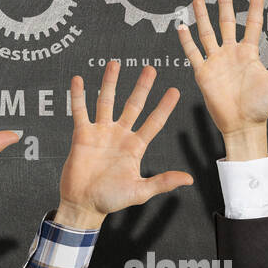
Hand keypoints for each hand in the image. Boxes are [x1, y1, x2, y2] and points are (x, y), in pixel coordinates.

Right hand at [56, 62, 192, 230]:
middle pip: (133, 105)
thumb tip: (188, 179)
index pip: (154, 122)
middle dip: (142, 87)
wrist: (84, 204)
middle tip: (150, 69)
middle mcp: (119, 135)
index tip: (174, 91)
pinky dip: (79, 95)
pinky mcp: (82, 134)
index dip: (164, 107)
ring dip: (110, 83)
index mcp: (135, 147)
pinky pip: (80, 111)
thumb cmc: (111, 200)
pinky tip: (79, 80)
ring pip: (106, 101)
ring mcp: (100, 132)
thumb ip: (162, 182)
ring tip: (115, 63)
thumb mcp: (140, 192)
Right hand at [176, 0, 267, 158]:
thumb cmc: (261, 106)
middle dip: (224, 4)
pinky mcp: (203, 73)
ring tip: (198, 0)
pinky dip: (186, 41)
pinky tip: (181, 26)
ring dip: (202, 17)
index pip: (252, 24)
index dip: (254, 6)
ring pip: (207, 34)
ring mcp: (216, 62)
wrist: (242, 125)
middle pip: (226, 22)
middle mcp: (231, 53)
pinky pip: (193, 53)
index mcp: (249, 53)